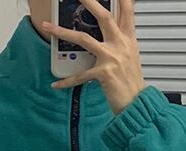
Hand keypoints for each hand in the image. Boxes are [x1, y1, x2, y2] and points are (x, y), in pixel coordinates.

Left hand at [41, 0, 145, 116]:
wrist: (137, 104)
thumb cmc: (132, 83)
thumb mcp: (131, 56)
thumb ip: (121, 41)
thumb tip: (112, 32)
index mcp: (129, 39)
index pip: (127, 11)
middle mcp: (120, 45)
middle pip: (104, 17)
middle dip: (90, 2)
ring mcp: (112, 58)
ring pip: (84, 39)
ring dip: (63, 32)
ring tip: (48, 27)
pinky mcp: (103, 74)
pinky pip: (80, 76)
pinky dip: (67, 82)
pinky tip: (56, 85)